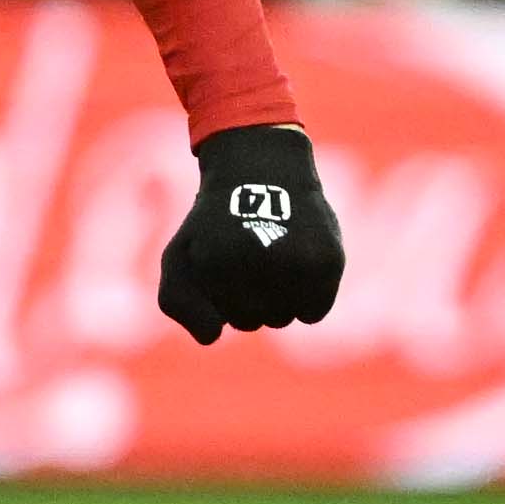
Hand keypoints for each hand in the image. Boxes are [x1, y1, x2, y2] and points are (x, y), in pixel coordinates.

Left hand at [153, 121, 344, 344]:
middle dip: (253, 297)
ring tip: (274, 254)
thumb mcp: (179, 253)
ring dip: (280, 296)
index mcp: (215, 264)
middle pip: (256, 320)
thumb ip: (177, 302)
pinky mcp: (327, 260)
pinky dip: (309, 297)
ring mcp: (295, 264)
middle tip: (252, 253)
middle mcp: (257, 264)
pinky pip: (315, 312)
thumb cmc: (216, 219)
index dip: (220, 297)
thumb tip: (212, 336)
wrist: (262, 166)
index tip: (222, 261)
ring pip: (286, 317)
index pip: (218, 324)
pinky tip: (299, 265)